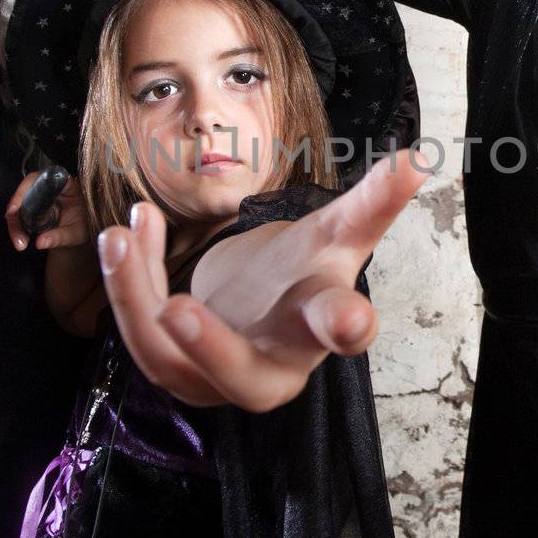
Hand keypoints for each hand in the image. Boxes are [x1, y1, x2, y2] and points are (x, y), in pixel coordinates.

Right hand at [5, 169, 92, 251]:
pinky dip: (18, 226)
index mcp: (66, 184)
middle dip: (15, 214)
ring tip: (20, 243)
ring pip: (19, 203)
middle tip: (17, 236)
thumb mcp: (76, 233)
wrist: (87, 231)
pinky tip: (20, 240)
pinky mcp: (35, 206)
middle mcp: (51, 186)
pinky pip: (21, 212)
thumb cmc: (86, 227)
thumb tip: (39, 242)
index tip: (14, 209)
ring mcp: (41, 195)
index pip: (41, 178)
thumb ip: (59, 236)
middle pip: (25, 191)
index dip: (24, 190)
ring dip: (15, 223)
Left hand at [97, 152, 428, 410]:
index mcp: (318, 329)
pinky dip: (128, 282)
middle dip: (210, 348)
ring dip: (136, 299)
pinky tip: (129, 227)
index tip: (352, 320)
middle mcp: (271, 367)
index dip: (346, 328)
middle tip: (177, 308)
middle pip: (243, 377)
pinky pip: (140, 335)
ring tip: (120, 236)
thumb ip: (372, 202)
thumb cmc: (304, 275)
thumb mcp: (336, 236)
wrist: (261, 307)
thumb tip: (417, 159)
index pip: (337, 332)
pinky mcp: (173, 369)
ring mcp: (215, 378)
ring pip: (168, 360)